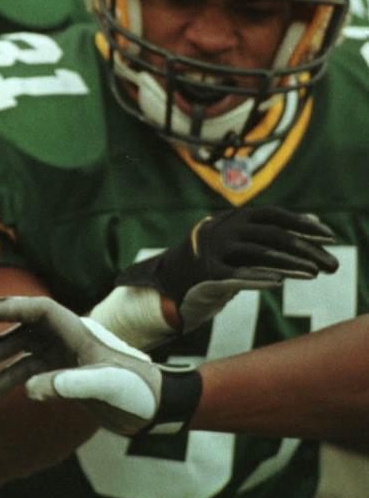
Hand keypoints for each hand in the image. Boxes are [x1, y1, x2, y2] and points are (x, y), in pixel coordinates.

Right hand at [0, 296, 202, 435]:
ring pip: (21, 349)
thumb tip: (30, 389)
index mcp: (76, 330)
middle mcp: (65, 338)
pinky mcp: (62, 374)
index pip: (37, 310)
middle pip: (22, 325)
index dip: (9, 306)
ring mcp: (62, 355)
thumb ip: (68, 384)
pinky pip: (29, 371)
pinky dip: (10, 379)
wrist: (157, 408)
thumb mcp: (105, 385)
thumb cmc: (137, 390)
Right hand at [98, 208, 338, 347]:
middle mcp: (222, 229)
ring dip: (289, 265)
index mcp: (231, 218)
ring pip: (257, 253)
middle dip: (304, 248)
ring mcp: (212, 250)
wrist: (168, 283)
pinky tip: (277, 282)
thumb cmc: (212, 262)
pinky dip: (257, 278)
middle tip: (330, 263)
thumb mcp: (242, 243)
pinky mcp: (206, 273)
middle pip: (270, 234)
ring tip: (313, 274)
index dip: (302, 224)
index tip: (329, 236)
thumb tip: (314, 221)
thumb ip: (273, 232)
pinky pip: (236, 275)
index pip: (273, 214)